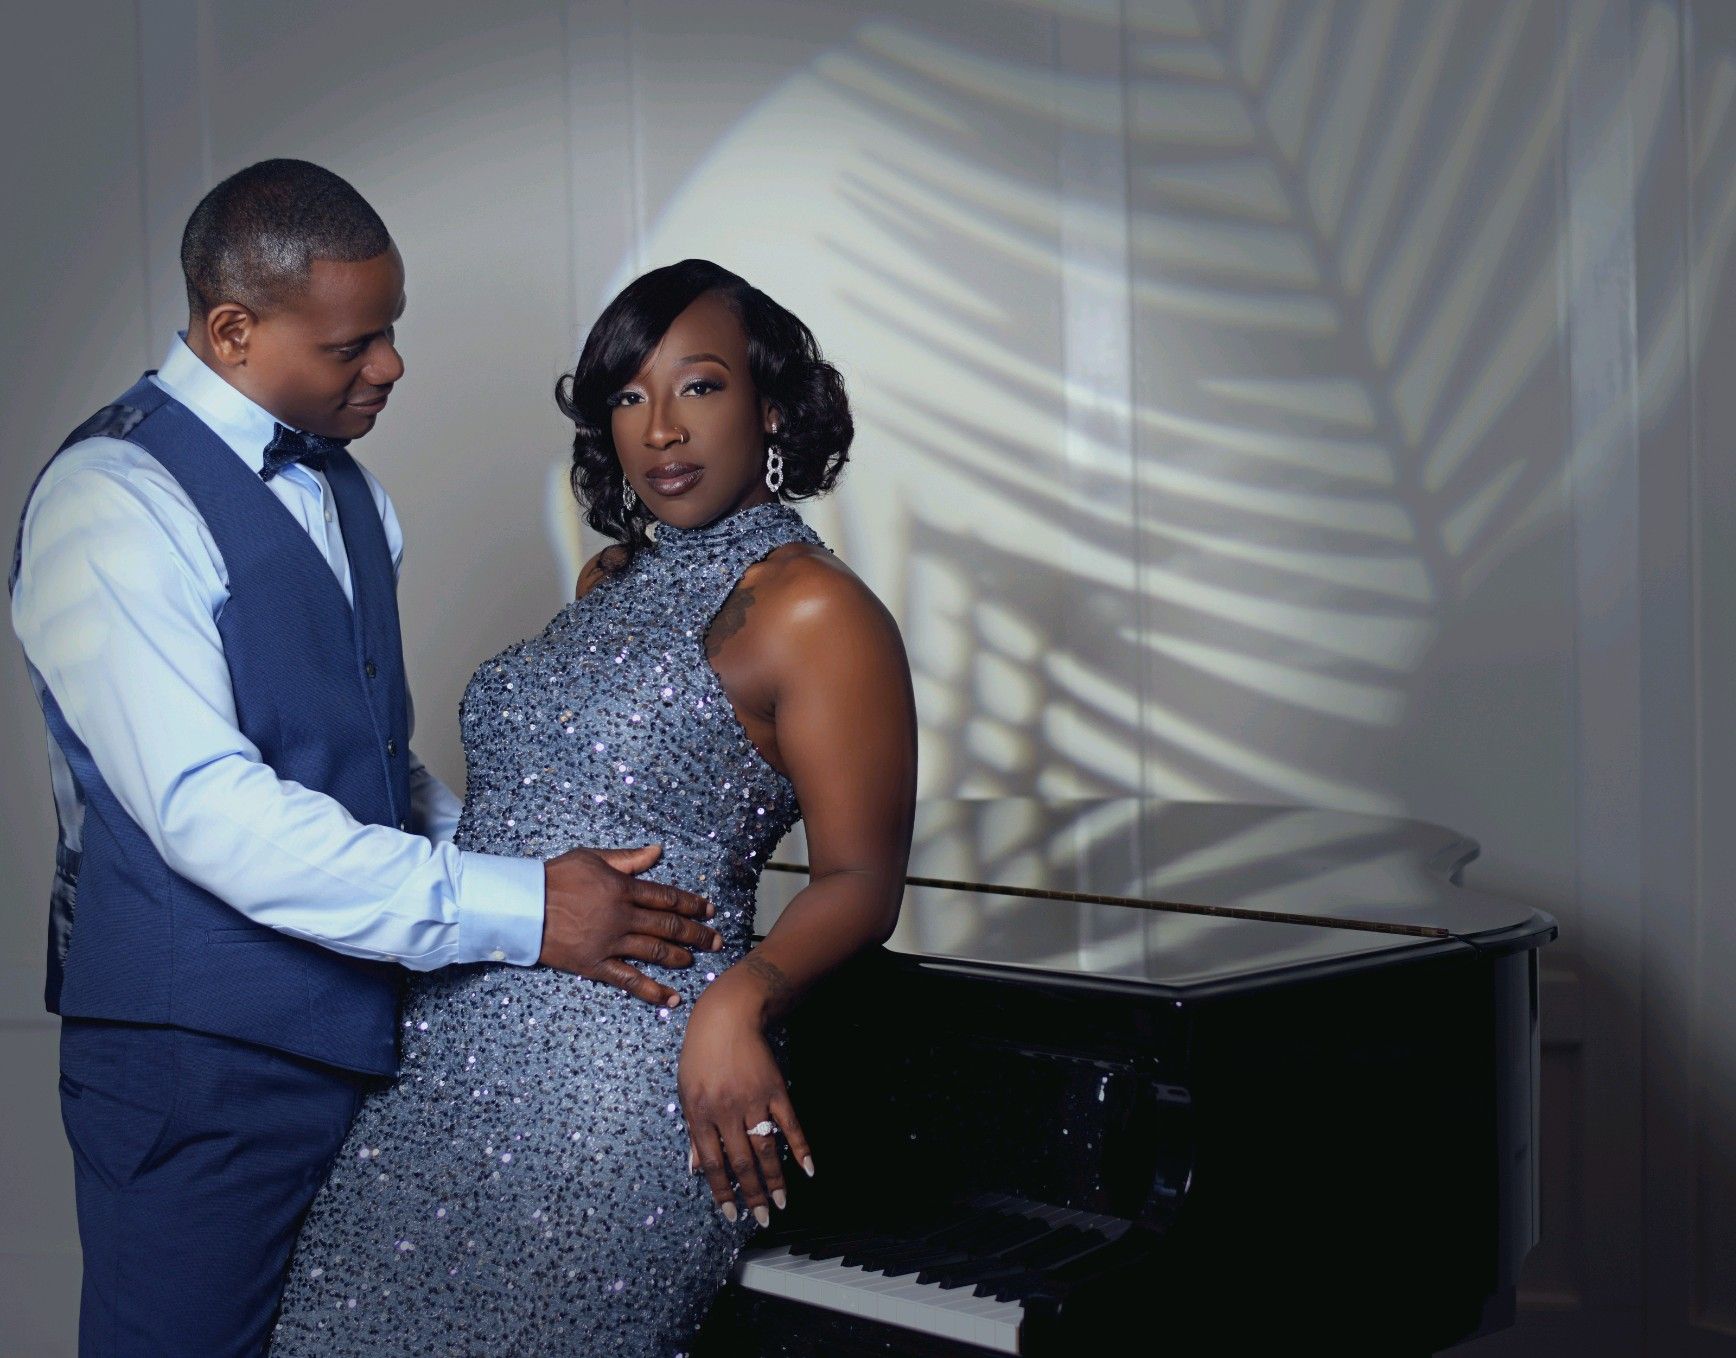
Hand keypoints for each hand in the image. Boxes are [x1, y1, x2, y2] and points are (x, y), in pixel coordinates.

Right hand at [540, 843, 720, 1005]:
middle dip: (697, 933)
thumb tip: (658, 850)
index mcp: (623, 888)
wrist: (521, 906)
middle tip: (717, 941)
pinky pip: (629, 981)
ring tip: (696, 960)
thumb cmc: (554, 877)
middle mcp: (623, 917)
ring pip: (655, 952)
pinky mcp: (596, 965)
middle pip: (669, 926)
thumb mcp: (591, 857)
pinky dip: (653, 991)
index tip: (710, 910)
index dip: (692, 904)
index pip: (667, 897)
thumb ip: (628, 858)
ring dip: (680, 958)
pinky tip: (672, 999)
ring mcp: (611, 943)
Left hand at [678, 993, 812, 1225]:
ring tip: (781, 1204)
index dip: (722, 1192)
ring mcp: (754, 1100)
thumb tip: (696, 1169)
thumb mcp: (687, 1092)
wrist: (727, 1017)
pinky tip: (808, 1169)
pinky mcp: (776, 1089)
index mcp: (700, 1114)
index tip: (732, 1214)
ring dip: (775, 1179)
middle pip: (742, 1162)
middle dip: (752, 1194)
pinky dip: (800, 1147)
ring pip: (766, 1148)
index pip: (713, 1163)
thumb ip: (693, 1132)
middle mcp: (727, 1111)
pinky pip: (790, 1123)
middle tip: (761, 1218)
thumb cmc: (700, 1056)